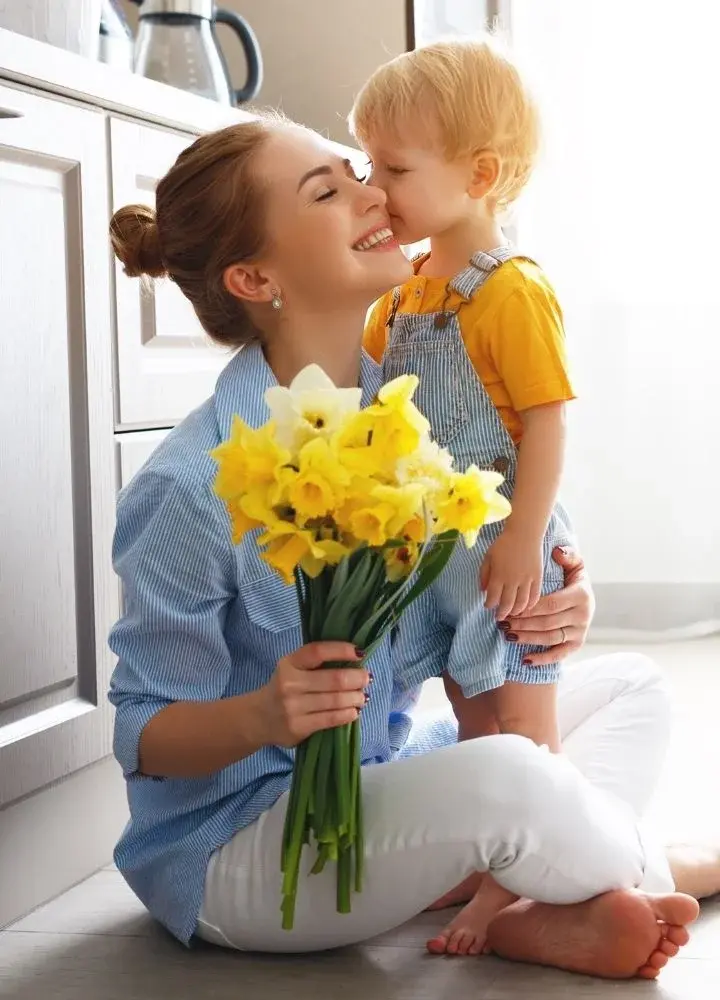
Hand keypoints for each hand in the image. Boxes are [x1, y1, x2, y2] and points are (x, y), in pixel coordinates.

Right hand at [258, 642, 369, 747]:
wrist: (259, 718)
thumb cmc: (283, 688)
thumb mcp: (292, 669)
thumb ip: (315, 663)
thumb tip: (355, 660)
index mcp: (289, 664)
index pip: (318, 651)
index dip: (341, 650)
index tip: (359, 652)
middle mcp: (290, 684)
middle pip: (335, 679)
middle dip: (357, 678)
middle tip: (367, 678)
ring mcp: (293, 707)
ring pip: (336, 701)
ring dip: (356, 698)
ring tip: (362, 697)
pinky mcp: (298, 727)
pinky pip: (331, 719)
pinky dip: (348, 714)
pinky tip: (354, 711)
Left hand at [481, 528, 542, 620]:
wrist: (524, 533)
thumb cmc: (503, 543)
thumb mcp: (488, 557)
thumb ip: (484, 574)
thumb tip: (482, 590)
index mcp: (498, 575)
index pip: (492, 598)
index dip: (489, 605)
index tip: (488, 606)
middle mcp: (512, 580)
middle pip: (507, 604)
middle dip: (502, 613)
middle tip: (499, 617)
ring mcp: (526, 580)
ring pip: (522, 603)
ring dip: (516, 611)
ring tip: (512, 613)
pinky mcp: (538, 578)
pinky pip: (535, 596)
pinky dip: (531, 604)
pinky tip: (526, 607)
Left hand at [499, 546, 594, 665]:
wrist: (585, 595)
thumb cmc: (572, 578)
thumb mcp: (573, 563)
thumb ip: (567, 556)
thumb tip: (557, 552)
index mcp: (581, 595)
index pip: (552, 604)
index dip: (530, 608)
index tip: (511, 607)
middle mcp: (583, 615)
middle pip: (548, 622)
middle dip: (523, 623)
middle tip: (502, 621)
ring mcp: (581, 632)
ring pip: (550, 638)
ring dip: (527, 638)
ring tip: (507, 634)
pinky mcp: (577, 644)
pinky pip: (559, 655)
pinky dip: (543, 659)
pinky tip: (524, 659)